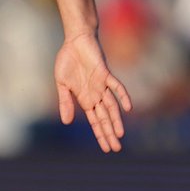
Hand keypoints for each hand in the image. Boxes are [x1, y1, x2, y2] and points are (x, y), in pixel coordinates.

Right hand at [54, 33, 131, 152]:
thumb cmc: (67, 61)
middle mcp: (96, 95)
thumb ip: (65, 102)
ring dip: (115, 121)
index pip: (95, 121)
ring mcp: (102, 85)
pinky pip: (116, 87)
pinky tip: (128, 108)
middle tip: (116, 149)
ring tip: (120, 135)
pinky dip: (122, 96)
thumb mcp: (61, 84)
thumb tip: (66, 122)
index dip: (100, 134)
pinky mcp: (105, 74)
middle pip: (104, 118)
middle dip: (109, 134)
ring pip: (111, 107)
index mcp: (85, 99)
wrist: (75, 42)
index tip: (106, 148)